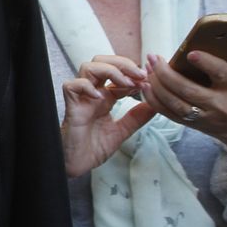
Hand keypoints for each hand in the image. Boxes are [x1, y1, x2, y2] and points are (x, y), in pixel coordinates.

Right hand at [59, 55, 156, 176]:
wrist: (76, 165)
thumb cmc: (92, 149)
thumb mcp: (122, 132)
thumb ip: (136, 118)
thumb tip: (155, 105)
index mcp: (104, 97)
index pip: (118, 74)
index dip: (134, 73)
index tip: (150, 79)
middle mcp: (92, 94)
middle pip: (102, 61)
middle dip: (122, 64)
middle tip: (140, 75)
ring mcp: (81, 98)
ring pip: (88, 67)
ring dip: (109, 70)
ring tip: (125, 83)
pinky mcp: (70, 106)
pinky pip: (72, 86)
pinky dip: (86, 86)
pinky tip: (100, 97)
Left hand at [143, 50, 226, 163]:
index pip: (220, 73)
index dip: (205, 62)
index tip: (190, 53)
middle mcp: (220, 104)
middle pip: (187, 89)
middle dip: (166, 72)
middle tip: (153, 57)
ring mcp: (205, 117)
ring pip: (174, 102)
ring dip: (156, 85)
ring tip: (147, 69)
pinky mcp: (195, 126)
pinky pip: (169, 114)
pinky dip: (154, 100)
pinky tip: (146, 86)